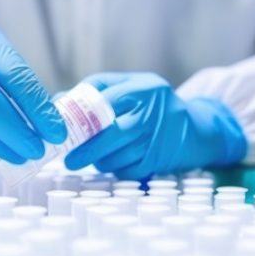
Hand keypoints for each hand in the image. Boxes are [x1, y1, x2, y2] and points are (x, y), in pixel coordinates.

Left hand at [64, 72, 245, 179]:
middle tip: (68, 159)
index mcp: (142, 89)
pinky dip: (114, 168)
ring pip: (116, 156)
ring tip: (90, 157)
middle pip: (109, 135)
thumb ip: (97, 87)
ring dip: (98, 160)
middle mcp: (151, 114)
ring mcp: (156, 140)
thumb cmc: (153, 104)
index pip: (103, 102)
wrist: (196, 128)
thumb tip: (59, 101)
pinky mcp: (157, 162)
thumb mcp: (132, 85)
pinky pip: (126, 170)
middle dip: (85, 150)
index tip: (62, 130)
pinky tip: (112, 161)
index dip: (79, 118)